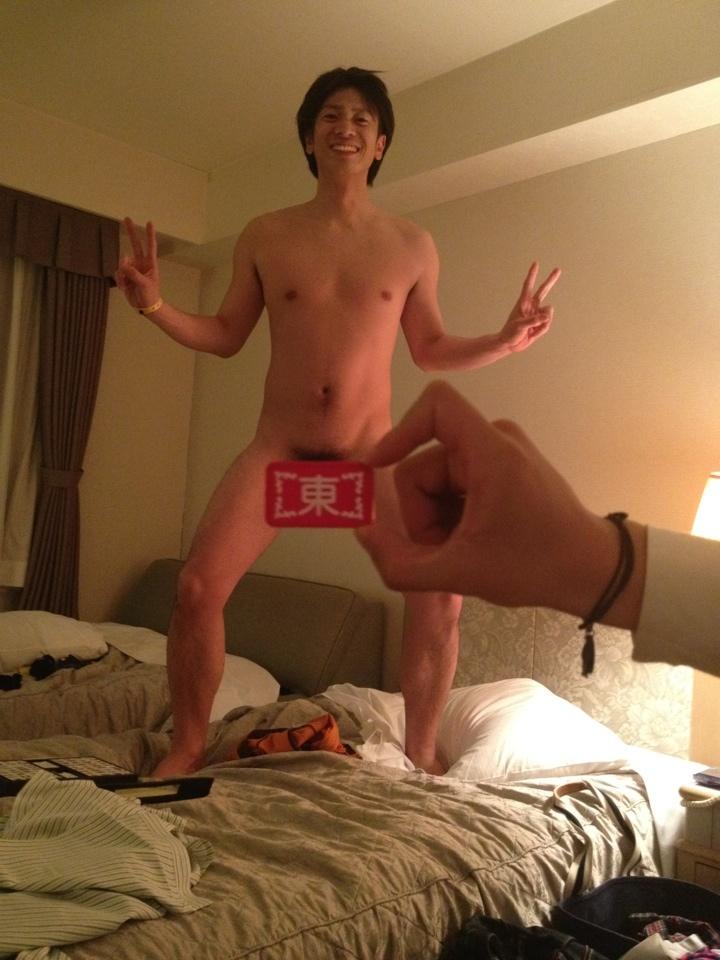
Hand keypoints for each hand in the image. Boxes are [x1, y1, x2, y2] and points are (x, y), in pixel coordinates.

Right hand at [114, 218, 160, 310]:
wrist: (145, 307)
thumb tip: (122, 264)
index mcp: (150, 264)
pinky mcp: (125, 275)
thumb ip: (134, 274)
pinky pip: (117, 273)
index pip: (150, 246)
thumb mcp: (145, 284)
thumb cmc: (150, 295)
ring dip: (123, 274)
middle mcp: (140, 263)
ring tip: (128, 285)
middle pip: (135, 244)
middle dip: (131, 232)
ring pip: (122, 263)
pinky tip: (125, 287)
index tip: (149, 222)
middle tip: (126, 218)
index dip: (149, 235)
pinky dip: (119, 280)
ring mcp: (132, 268)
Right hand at [356, 380, 615, 615]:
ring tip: (459, 551)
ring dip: (436, 517)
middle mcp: (496, 439)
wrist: (593, 572)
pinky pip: (458, 481)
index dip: (399, 432)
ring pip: (439, 476)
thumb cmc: (533, 566)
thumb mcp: (460, 572)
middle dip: (422, 511)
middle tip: (440, 552)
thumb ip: (401, 562)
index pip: (436, 404)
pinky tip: (469, 542)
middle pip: (426, 460)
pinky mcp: (507, 467)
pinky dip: (452, 513)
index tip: (379, 468)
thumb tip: (362, 533)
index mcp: (490, 451)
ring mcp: (503, 451)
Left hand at [501, 262, 560, 351]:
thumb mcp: (520, 326)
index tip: (535, 264)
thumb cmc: (510, 333)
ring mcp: (537, 314)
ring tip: (531, 330)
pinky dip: (541, 330)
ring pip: (548, 313)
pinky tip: (533, 334)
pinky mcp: (540, 323)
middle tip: (558, 269)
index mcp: (523, 303)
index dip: (532, 275)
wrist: (510, 345)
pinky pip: (547, 324)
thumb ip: (533, 320)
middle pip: (543, 290)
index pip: (528, 286)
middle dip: (551, 280)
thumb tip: (547, 315)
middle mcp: (531, 306)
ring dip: (542, 323)